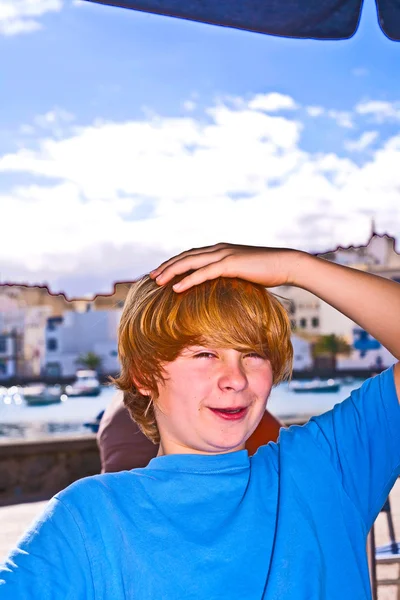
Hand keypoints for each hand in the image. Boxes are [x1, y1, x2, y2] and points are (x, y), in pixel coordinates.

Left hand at [150, 242, 301, 291]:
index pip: (191, 255)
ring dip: (171, 272)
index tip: (160, 272)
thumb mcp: (243, 272)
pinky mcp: (230, 264)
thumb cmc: (267, 271)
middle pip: (185, 257)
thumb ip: (230, 275)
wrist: (286, 264)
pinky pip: (204, 273)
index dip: (174, 263)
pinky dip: (188, 280)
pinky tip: (176, 289)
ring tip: (157, 282)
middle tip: (150, 277)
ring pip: (190, 262)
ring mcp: (224, 255)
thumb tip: (221, 287)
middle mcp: (219, 249)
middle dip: (166, 266)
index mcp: (220, 250)